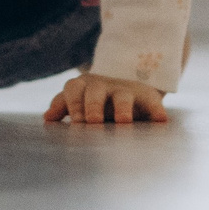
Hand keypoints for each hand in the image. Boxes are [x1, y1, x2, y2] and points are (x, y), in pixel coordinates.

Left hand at [45, 70, 168, 124]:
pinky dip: (156, 110)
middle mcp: (103, 87)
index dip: (73, 104)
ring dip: (122, 108)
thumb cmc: (96, 101)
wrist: (127, 90)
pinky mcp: (146, 97)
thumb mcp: (78, 102)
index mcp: (83, 87)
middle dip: (93, 105)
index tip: (76, 122)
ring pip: (122, 96)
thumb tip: (48, 118)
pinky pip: (152, 102)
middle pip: (95, 90)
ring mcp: (125, 91)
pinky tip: (161, 121)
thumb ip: (62, 107)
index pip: (73, 90)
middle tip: (94, 122)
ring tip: (124, 122)